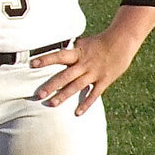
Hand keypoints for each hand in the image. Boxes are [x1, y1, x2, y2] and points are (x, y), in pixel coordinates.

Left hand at [30, 5, 154, 114]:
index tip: (32, 64)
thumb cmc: (99, 42)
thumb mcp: (82, 43)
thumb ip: (70, 50)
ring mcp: (94, 73)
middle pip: (65, 76)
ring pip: (76, 87)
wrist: (123, 41)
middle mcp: (84, 64)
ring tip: (51, 104)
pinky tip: (77, 113)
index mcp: (77, 53)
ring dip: (63, 96)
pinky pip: (94, 94)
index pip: (59, 55)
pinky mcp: (104, 80)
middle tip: (38, 95)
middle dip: (51, 85)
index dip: (46, 59)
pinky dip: (86, 104)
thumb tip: (55, 49)